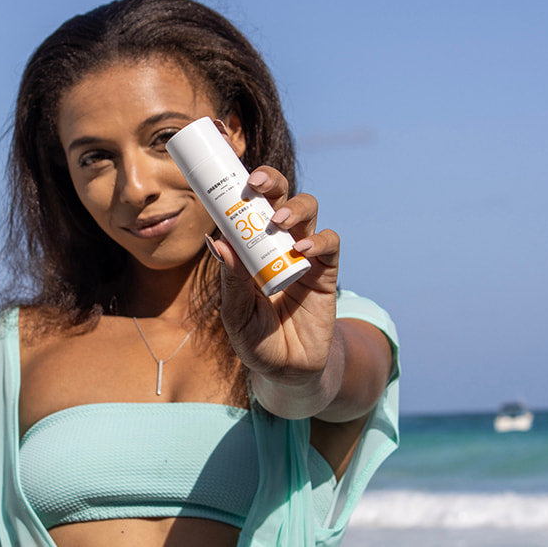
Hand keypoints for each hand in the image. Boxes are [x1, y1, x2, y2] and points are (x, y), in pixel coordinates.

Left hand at [207, 165, 341, 387]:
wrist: (287, 368)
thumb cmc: (255, 338)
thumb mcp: (235, 313)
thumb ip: (231, 281)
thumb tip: (219, 242)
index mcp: (250, 248)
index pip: (249, 207)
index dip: (244, 188)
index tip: (231, 178)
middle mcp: (278, 243)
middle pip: (281, 198)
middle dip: (272, 183)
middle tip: (256, 184)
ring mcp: (304, 255)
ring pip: (307, 213)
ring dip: (293, 208)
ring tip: (277, 221)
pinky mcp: (326, 273)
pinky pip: (328, 245)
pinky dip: (318, 240)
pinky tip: (300, 248)